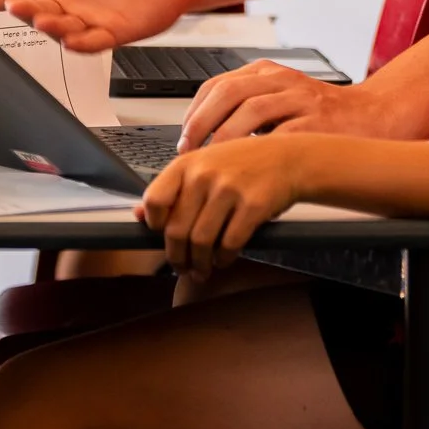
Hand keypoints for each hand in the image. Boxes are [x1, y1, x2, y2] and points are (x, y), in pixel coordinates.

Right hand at [0, 0, 205, 51]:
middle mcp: (66, 1)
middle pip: (32, 12)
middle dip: (21, 10)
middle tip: (15, 4)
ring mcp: (87, 19)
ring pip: (59, 30)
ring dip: (49, 27)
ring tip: (44, 18)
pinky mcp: (112, 33)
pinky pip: (91, 43)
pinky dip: (81, 44)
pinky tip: (74, 39)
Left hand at [139, 138, 297, 275]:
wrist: (290, 159)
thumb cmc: (245, 163)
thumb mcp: (205, 165)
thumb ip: (174, 188)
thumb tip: (138, 215)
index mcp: (188, 162)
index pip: (154, 200)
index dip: (154, 225)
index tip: (163, 235)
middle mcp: (205, 174)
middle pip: (176, 230)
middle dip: (177, 257)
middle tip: (183, 267)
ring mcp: (229, 189)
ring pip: (201, 242)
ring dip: (200, 264)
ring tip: (203, 269)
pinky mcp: (252, 206)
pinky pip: (229, 244)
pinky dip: (224, 259)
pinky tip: (225, 259)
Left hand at [179, 61, 387, 149]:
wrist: (375, 116)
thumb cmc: (324, 114)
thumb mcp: (281, 98)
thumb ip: (247, 106)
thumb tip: (201, 133)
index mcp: (269, 72)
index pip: (217, 84)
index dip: (194, 112)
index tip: (185, 137)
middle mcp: (283, 80)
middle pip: (228, 92)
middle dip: (201, 124)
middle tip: (189, 151)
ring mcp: (301, 100)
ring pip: (250, 111)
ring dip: (224, 139)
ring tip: (214, 163)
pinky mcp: (317, 123)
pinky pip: (278, 136)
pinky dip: (257, 153)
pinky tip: (248, 169)